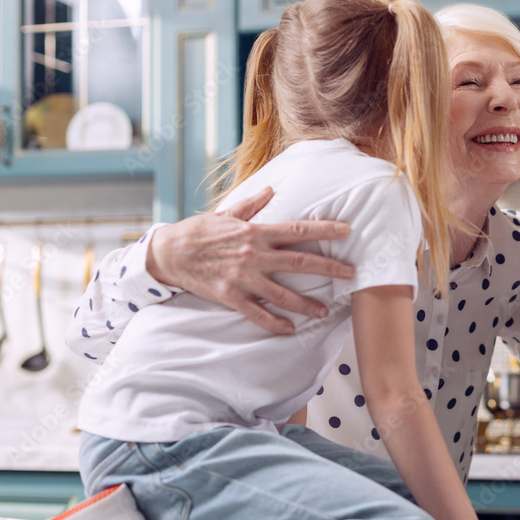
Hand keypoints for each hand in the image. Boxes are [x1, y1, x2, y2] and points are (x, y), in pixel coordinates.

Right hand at [146, 186, 355, 333]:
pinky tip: (290, 329)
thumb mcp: (226, 213)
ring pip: (283, 294)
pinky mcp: (230, 296)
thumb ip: (252, 205)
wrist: (168, 253)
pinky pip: (257, 314)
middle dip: (329, 268)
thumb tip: (271, 190)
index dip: (324, 230)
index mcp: (256, 233)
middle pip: (300, 263)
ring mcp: (243, 278)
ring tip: (324, 312)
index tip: (346, 230)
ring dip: (306, 305)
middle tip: (351, 274)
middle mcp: (254, 255)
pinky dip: (275, 323)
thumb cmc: (198, 232)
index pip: (297, 230)